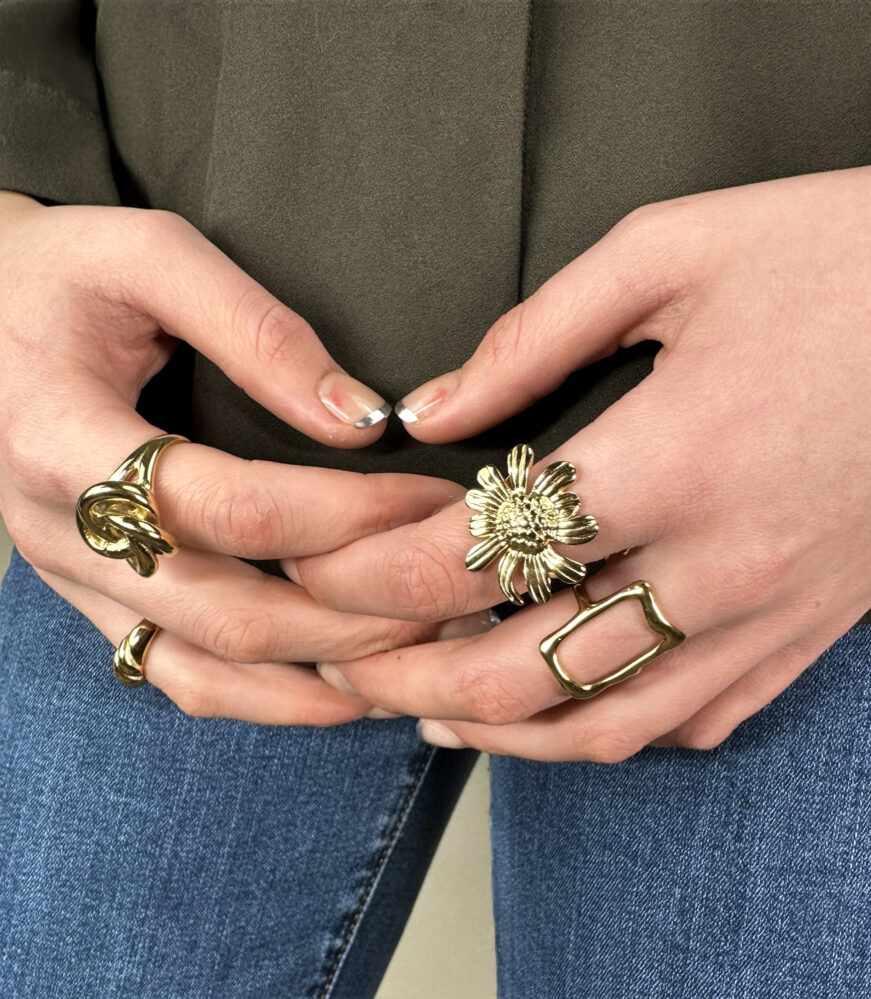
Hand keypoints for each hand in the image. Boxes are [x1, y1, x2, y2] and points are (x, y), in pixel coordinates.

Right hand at [0, 192, 489, 724]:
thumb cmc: (60, 273)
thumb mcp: (151, 256)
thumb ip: (258, 332)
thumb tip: (362, 419)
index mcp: (62, 438)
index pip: (231, 505)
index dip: (346, 513)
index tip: (431, 501)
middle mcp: (60, 530)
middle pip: (228, 613)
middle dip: (355, 616)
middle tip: (450, 599)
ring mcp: (72, 579)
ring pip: (205, 670)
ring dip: (320, 679)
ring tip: (418, 663)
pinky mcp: (92, 598)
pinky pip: (177, 676)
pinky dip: (265, 697)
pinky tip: (342, 688)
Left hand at [284, 124, 870, 759]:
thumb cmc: (847, 251)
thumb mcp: (671, 252)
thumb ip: (532, 337)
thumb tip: (430, 411)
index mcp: (672, 455)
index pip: (477, 555)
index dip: (373, 577)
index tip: (320, 574)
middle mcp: (721, 558)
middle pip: (526, 670)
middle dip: (411, 680)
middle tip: (348, 667)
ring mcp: (776, 608)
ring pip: (611, 724)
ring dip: (506, 733)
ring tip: (436, 714)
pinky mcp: (819, 625)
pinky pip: (703, 716)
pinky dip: (620, 729)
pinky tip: (575, 709)